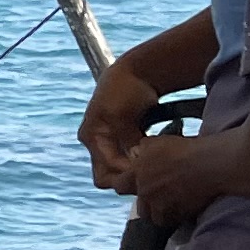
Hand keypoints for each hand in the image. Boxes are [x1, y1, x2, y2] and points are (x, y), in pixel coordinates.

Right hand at [78, 68, 168, 188]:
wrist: (137, 72)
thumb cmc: (126, 89)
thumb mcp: (122, 115)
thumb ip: (126, 140)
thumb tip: (136, 163)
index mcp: (91, 136)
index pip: (105, 169)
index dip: (127, 173)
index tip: (149, 171)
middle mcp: (97, 144)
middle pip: (109, 176)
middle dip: (130, 177)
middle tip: (153, 173)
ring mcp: (110, 143)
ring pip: (122, 171)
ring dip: (139, 169)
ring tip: (158, 163)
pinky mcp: (125, 141)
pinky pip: (131, 160)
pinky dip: (144, 160)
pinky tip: (159, 155)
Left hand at [108, 129, 219, 223]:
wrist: (208, 164)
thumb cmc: (183, 150)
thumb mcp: (157, 142)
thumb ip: (142, 149)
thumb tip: (135, 152)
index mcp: (137, 174)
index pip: (119, 186)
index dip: (125, 185)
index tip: (134, 184)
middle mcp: (145, 192)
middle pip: (139, 207)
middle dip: (146, 203)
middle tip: (157, 196)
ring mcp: (161, 205)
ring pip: (153, 217)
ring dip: (159, 212)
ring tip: (170, 205)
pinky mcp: (177, 214)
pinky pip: (171, 221)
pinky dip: (174, 217)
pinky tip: (181, 209)